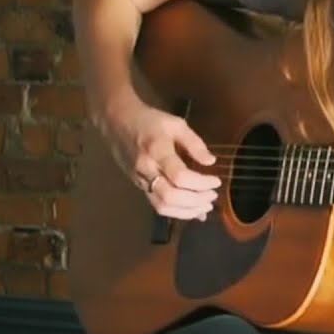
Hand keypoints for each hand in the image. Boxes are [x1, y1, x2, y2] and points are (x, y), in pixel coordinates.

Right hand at [98, 94, 220, 220]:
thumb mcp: (176, 124)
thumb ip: (194, 143)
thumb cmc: (151, 120)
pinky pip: (157, 205)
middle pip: (170, 196)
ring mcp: (140, 180)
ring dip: (187, 212)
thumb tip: (211, 162)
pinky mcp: (139, 186)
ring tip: (205, 207)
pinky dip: (177, 212)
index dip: (201, 183)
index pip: (180, 176)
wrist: (117, 122)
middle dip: (196, 201)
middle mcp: (147, 169)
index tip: (216, 181)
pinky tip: (192, 210)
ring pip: (162, 206)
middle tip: (213, 196)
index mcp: (157, 151)